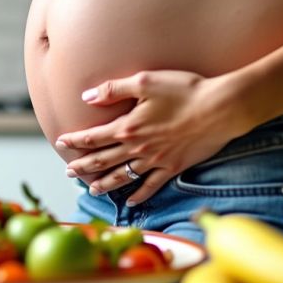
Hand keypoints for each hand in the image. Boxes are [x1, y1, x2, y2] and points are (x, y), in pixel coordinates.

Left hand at [57, 71, 253, 205]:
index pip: (93, 137)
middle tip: (68, 172)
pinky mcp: (174, 167)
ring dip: (105, 184)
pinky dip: (139, 194)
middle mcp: (138, 148)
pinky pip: (151, 185)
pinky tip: (130, 201)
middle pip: (103, 160)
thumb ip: (113, 89)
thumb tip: (86, 97)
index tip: (60, 143)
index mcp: (128, 127)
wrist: (221, 108)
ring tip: (91, 190)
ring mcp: (156, 160)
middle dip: (83, 167)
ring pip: (123, 176)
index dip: (75, 141)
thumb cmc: (185, 90)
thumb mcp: (145, 81)